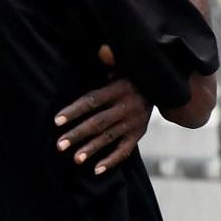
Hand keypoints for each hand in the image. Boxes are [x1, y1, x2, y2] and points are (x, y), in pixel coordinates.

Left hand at [55, 45, 152, 174]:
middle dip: (78, 134)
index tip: (56, 121)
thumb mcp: (124, 66)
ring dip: (92, 149)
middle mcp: (126, 108)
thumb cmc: (131, 77)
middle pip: (98, 123)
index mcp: (118, 90)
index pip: (92, 101)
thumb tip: (102, 50)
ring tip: (75, 159)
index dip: (74, 110)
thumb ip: (112, 61)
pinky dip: (111, 160)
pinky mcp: (139, 135)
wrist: (164, 90)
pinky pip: (125, 150)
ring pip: (110, 138)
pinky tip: (96, 170)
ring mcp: (134, 123)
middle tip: (59, 145)